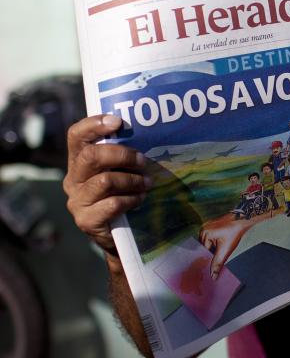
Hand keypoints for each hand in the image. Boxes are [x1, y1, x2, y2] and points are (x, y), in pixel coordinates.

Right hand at [64, 115, 150, 269]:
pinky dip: (131, 199)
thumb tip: (148, 133)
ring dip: (132, 180)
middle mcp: (73, 179)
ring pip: (104, 181)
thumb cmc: (122, 194)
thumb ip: (121, 155)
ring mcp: (77, 201)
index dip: (93, 125)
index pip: (76, 136)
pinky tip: (140, 199)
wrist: (118, 236)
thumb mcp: (119, 172)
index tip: (118, 122)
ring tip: (147, 183)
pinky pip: (111, 204)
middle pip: (91, 156)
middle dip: (123, 155)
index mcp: (79, 162)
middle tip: (144, 161)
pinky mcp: (86, 220)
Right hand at [199, 214, 254, 279]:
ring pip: (208, 244)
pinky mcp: (212, 226)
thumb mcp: (225, 250)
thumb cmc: (235, 232)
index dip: (207, 259)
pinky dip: (215, 243)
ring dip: (214, 249)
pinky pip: (211, 238)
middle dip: (211, 254)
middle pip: (204, 248)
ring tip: (222, 248)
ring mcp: (207, 227)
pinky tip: (222, 244)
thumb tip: (213, 275)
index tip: (211, 265)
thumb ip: (217, 264)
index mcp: (204, 234)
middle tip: (219, 256)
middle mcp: (203, 229)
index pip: (202, 252)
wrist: (243, 220)